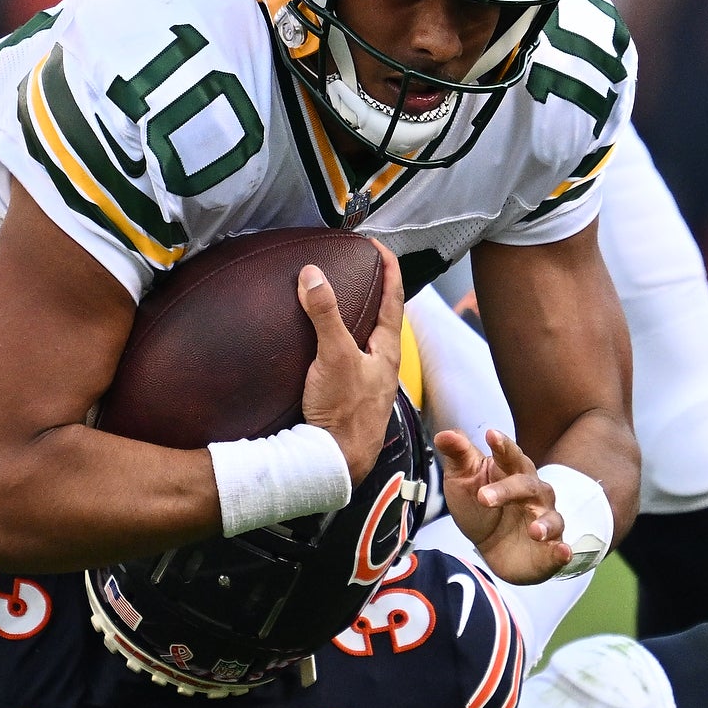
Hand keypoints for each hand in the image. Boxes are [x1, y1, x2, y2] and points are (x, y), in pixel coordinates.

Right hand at [298, 243, 404, 480]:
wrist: (336, 462)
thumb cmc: (345, 412)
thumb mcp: (334, 356)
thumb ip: (325, 315)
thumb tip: (313, 274)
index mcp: (386, 350)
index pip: (394, 298)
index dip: (389, 268)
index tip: (378, 246)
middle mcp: (381, 364)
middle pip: (383, 319)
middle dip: (373, 292)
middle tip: (358, 269)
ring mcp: (366, 382)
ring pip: (366, 341)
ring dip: (356, 319)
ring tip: (339, 301)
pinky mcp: (349, 396)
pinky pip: (348, 359)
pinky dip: (340, 342)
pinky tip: (322, 347)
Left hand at [434, 427, 570, 584]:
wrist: (488, 547)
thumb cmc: (479, 506)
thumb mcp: (461, 480)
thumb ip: (457, 455)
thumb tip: (444, 434)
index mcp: (511, 472)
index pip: (510, 455)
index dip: (503, 446)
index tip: (491, 435)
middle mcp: (533, 493)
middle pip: (527, 486)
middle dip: (507, 490)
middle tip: (483, 497)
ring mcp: (544, 520)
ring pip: (551, 517)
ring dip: (545, 524)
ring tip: (535, 531)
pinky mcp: (549, 548)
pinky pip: (559, 547)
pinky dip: (562, 550)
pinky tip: (562, 552)